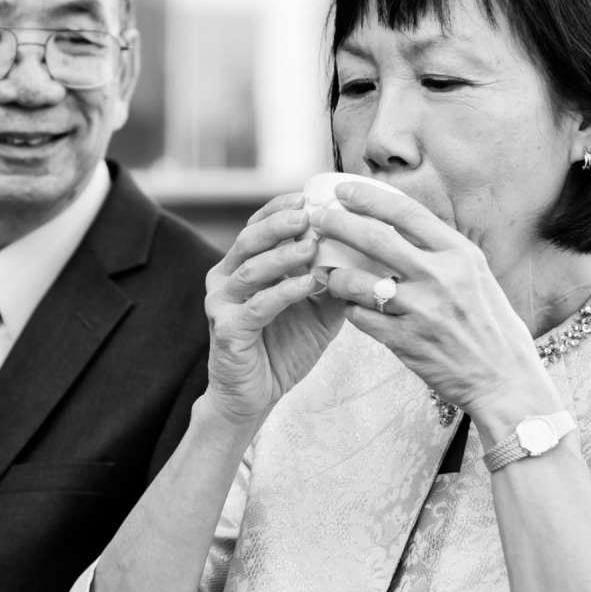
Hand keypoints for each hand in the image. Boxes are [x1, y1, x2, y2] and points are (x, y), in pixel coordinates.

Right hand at [203, 194, 347, 427]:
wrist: (255, 396)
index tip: (308, 195)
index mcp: (244, 266)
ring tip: (312, 246)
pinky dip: (284, 292)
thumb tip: (368, 255)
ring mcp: (222, 303)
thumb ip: (334, 282)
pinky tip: (308, 284)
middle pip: (249, 239)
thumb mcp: (317, 310)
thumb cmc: (283, 347)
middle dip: (279, 224)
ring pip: (250, 269)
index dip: (280, 209)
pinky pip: (256, 306)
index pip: (258, 226)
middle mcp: (226, 278)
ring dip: (283, 255)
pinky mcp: (227, 330)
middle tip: (308, 214)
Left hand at [311, 185, 550, 418]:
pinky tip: (352, 308)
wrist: (504, 380)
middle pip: (374, 238)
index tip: (344, 190)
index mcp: (460, 254)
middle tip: (319, 220)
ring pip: (356, 281)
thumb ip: (442, 253)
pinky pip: (360, 317)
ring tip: (330, 274)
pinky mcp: (404, 341)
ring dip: (336, 276)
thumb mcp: (477, 277)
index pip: (406, 212)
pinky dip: (350, 310)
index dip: (369, 197)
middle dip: (338, 224)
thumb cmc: (491, 327)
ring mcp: (420, 310)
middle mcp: (440, 276)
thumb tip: (402, 227)